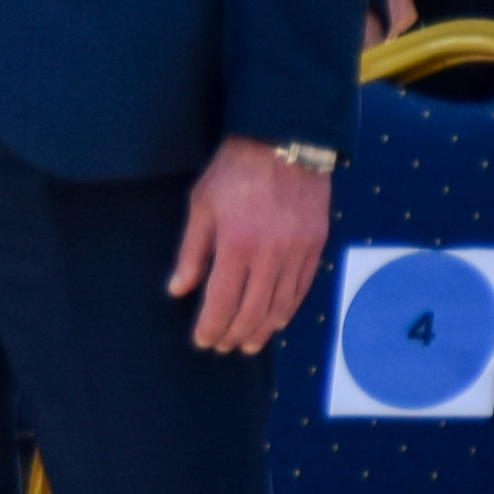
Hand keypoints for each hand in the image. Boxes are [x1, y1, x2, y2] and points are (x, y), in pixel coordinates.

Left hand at [167, 137, 333, 354]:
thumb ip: (191, 252)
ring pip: (281, 305)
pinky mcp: (315, 247)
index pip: (222, 301)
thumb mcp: (200, 206)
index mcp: (237, 245)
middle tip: (223, 347)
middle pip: (253, 311)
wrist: (284, 145)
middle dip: (235, 334)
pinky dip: (287, 310)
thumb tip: (178, 290)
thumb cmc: (233, 172)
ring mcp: (298, 253)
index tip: (202, 341)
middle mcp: (271, 255)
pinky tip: (275, 320)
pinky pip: (301, 289)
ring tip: (247, 344)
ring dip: (263, 330)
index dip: (211, 327)